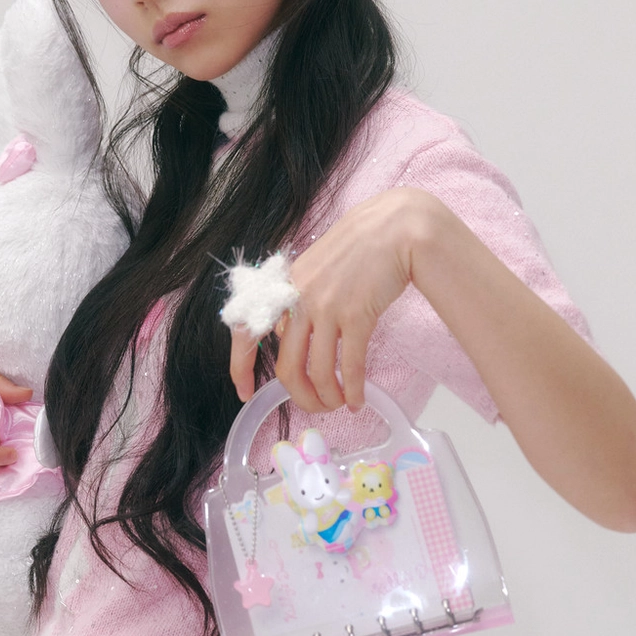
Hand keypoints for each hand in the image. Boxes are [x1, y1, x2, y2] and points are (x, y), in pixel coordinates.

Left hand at [229, 188, 434, 411]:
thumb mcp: (311, 268)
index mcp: (283, 288)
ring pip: (319, 372)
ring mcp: (327, 308)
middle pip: (288, 366)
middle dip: (300, 397)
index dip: (241, 367)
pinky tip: (359, 401)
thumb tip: (281, 333)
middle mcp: (299, 299)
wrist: (394, 228)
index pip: (247, 331)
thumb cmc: (357, 248)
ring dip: (329, 398)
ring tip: (340, 405)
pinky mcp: (357, 315)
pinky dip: (354, 390)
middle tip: (314, 407)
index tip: (245, 393)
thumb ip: (293, 300)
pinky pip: (350, 367)